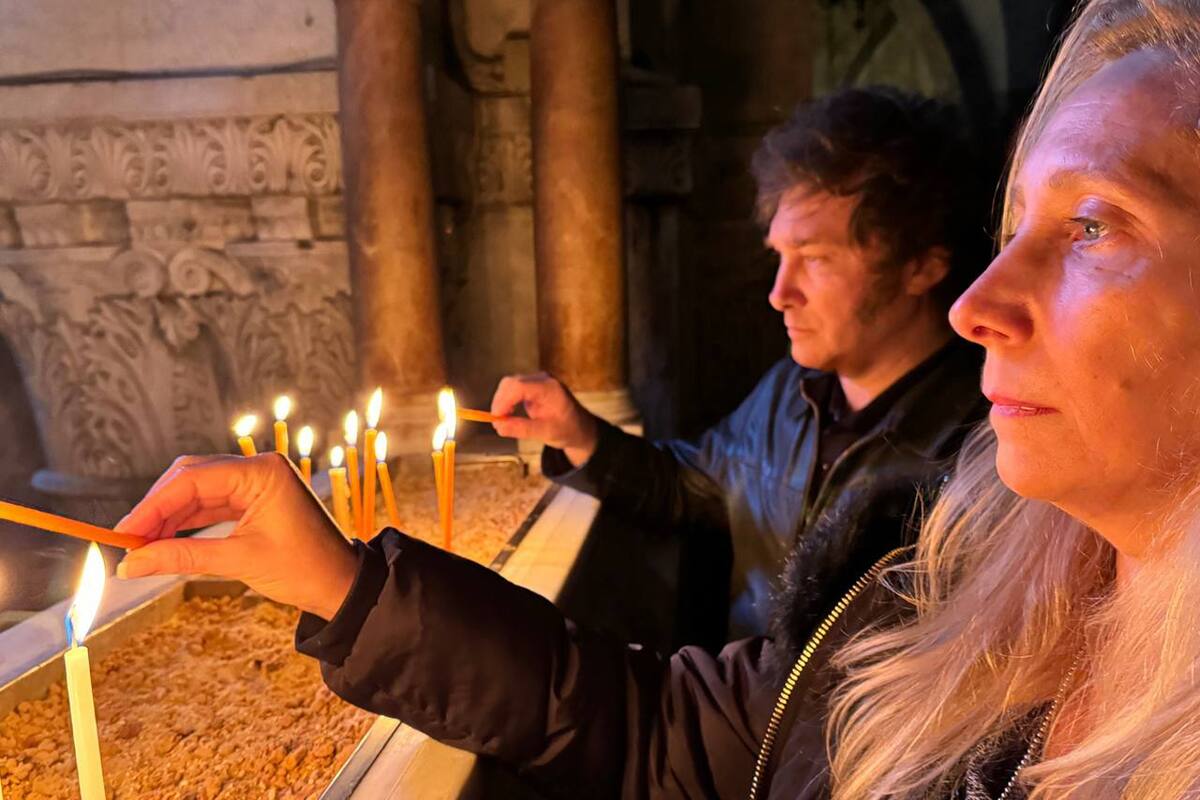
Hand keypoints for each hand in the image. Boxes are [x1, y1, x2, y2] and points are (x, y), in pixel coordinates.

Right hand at [114, 453, 357, 620]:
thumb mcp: (239, 561)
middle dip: (157, 509)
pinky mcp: (256, 499)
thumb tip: (133, 563)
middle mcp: (259, 468)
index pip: (193, 479)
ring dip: (169, 517)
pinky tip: (164, 540)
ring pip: (199, 492)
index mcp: (262, 472)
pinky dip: (188, 522)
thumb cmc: (303, 569)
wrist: (342, 584)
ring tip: (140, 545)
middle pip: (191, 478)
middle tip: (127, 540)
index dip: (152, 506)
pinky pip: (213, 504)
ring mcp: (258, 483)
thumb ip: (182, 558)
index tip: (123, 532)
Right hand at [490, 373, 599, 466]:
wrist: (580, 428)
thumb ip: (522, 429)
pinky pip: (514, 388)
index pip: (519, 386)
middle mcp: (543, 380)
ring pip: (510, 385)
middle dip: (500, 402)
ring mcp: (538, 381)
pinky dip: (507, 401)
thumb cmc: (567, 430)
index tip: (496, 418)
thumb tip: (498, 426)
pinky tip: (508, 415)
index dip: (503, 401)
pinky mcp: (533, 386)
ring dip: (502, 401)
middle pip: (511, 383)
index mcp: (550, 389)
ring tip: (503, 421)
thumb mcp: (546, 433)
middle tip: (497, 422)